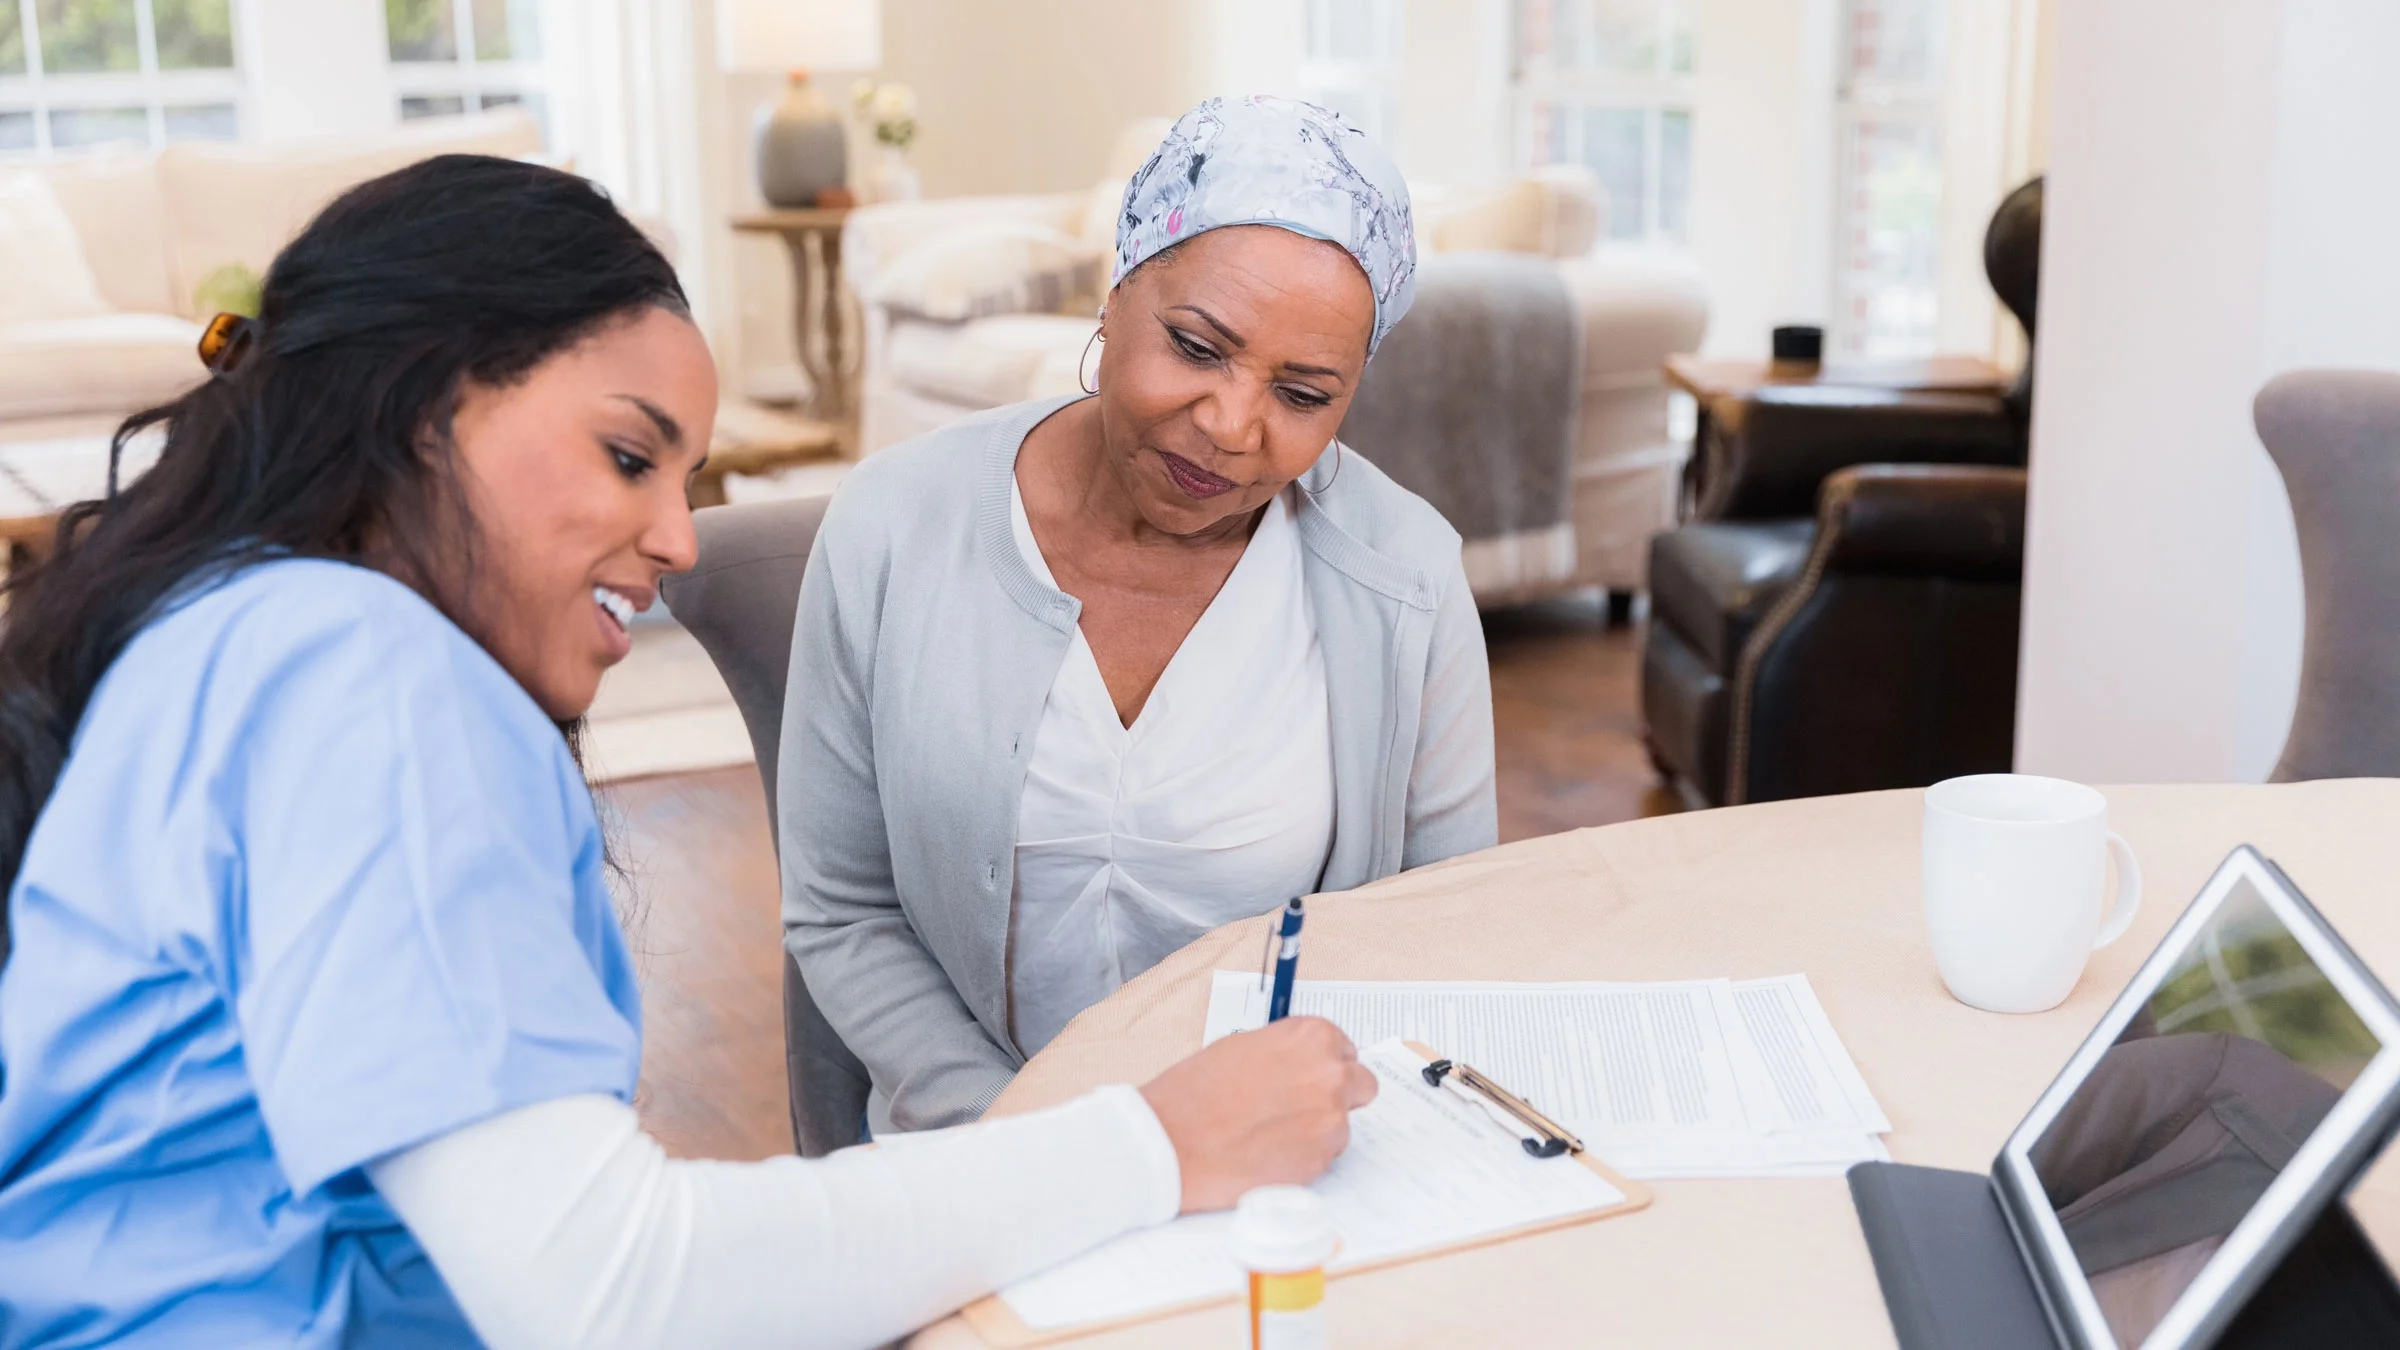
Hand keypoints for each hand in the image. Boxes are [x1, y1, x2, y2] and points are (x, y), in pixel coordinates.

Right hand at [1137, 1017, 1377, 1213]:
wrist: (1171, 1141)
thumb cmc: (1194, 1095)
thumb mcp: (1241, 1049)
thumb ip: (1284, 1054)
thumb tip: (1300, 1067)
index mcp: (1310, 1037)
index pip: (1345, 1049)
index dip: (1325, 1066)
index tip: (1311, 1078)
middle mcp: (1329, 1073)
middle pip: (1361, 1085)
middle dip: (1338, 1097)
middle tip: (1301, 1110)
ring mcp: (1330, 1118)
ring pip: (1342, 1125)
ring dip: (1317, 1131)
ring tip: (1271, 1136)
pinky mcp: (1322, 1159)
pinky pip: (1325, 1158)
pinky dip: (1304, 1159)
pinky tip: (1268, 1156)